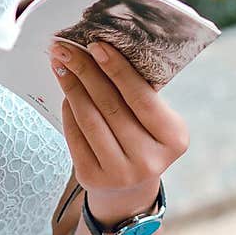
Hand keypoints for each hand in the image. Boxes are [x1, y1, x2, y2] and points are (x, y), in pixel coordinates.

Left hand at [49, 39, 188, 221]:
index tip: (95, 44)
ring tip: (61, 64)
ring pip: (89, 119)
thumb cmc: (143, 139)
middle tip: (66, 48)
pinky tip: (64, 91)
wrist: (130, 190)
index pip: (142, 97)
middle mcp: (150, 159)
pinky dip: (68, 109)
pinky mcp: (93, 178)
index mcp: (174, 138)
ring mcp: (120, 173)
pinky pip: (75, 134)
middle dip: (86, 71)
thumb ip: (138, 92)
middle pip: (110, 105)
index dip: (117, 69)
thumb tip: (102, 49)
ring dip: (72, 87)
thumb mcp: (154, 120)